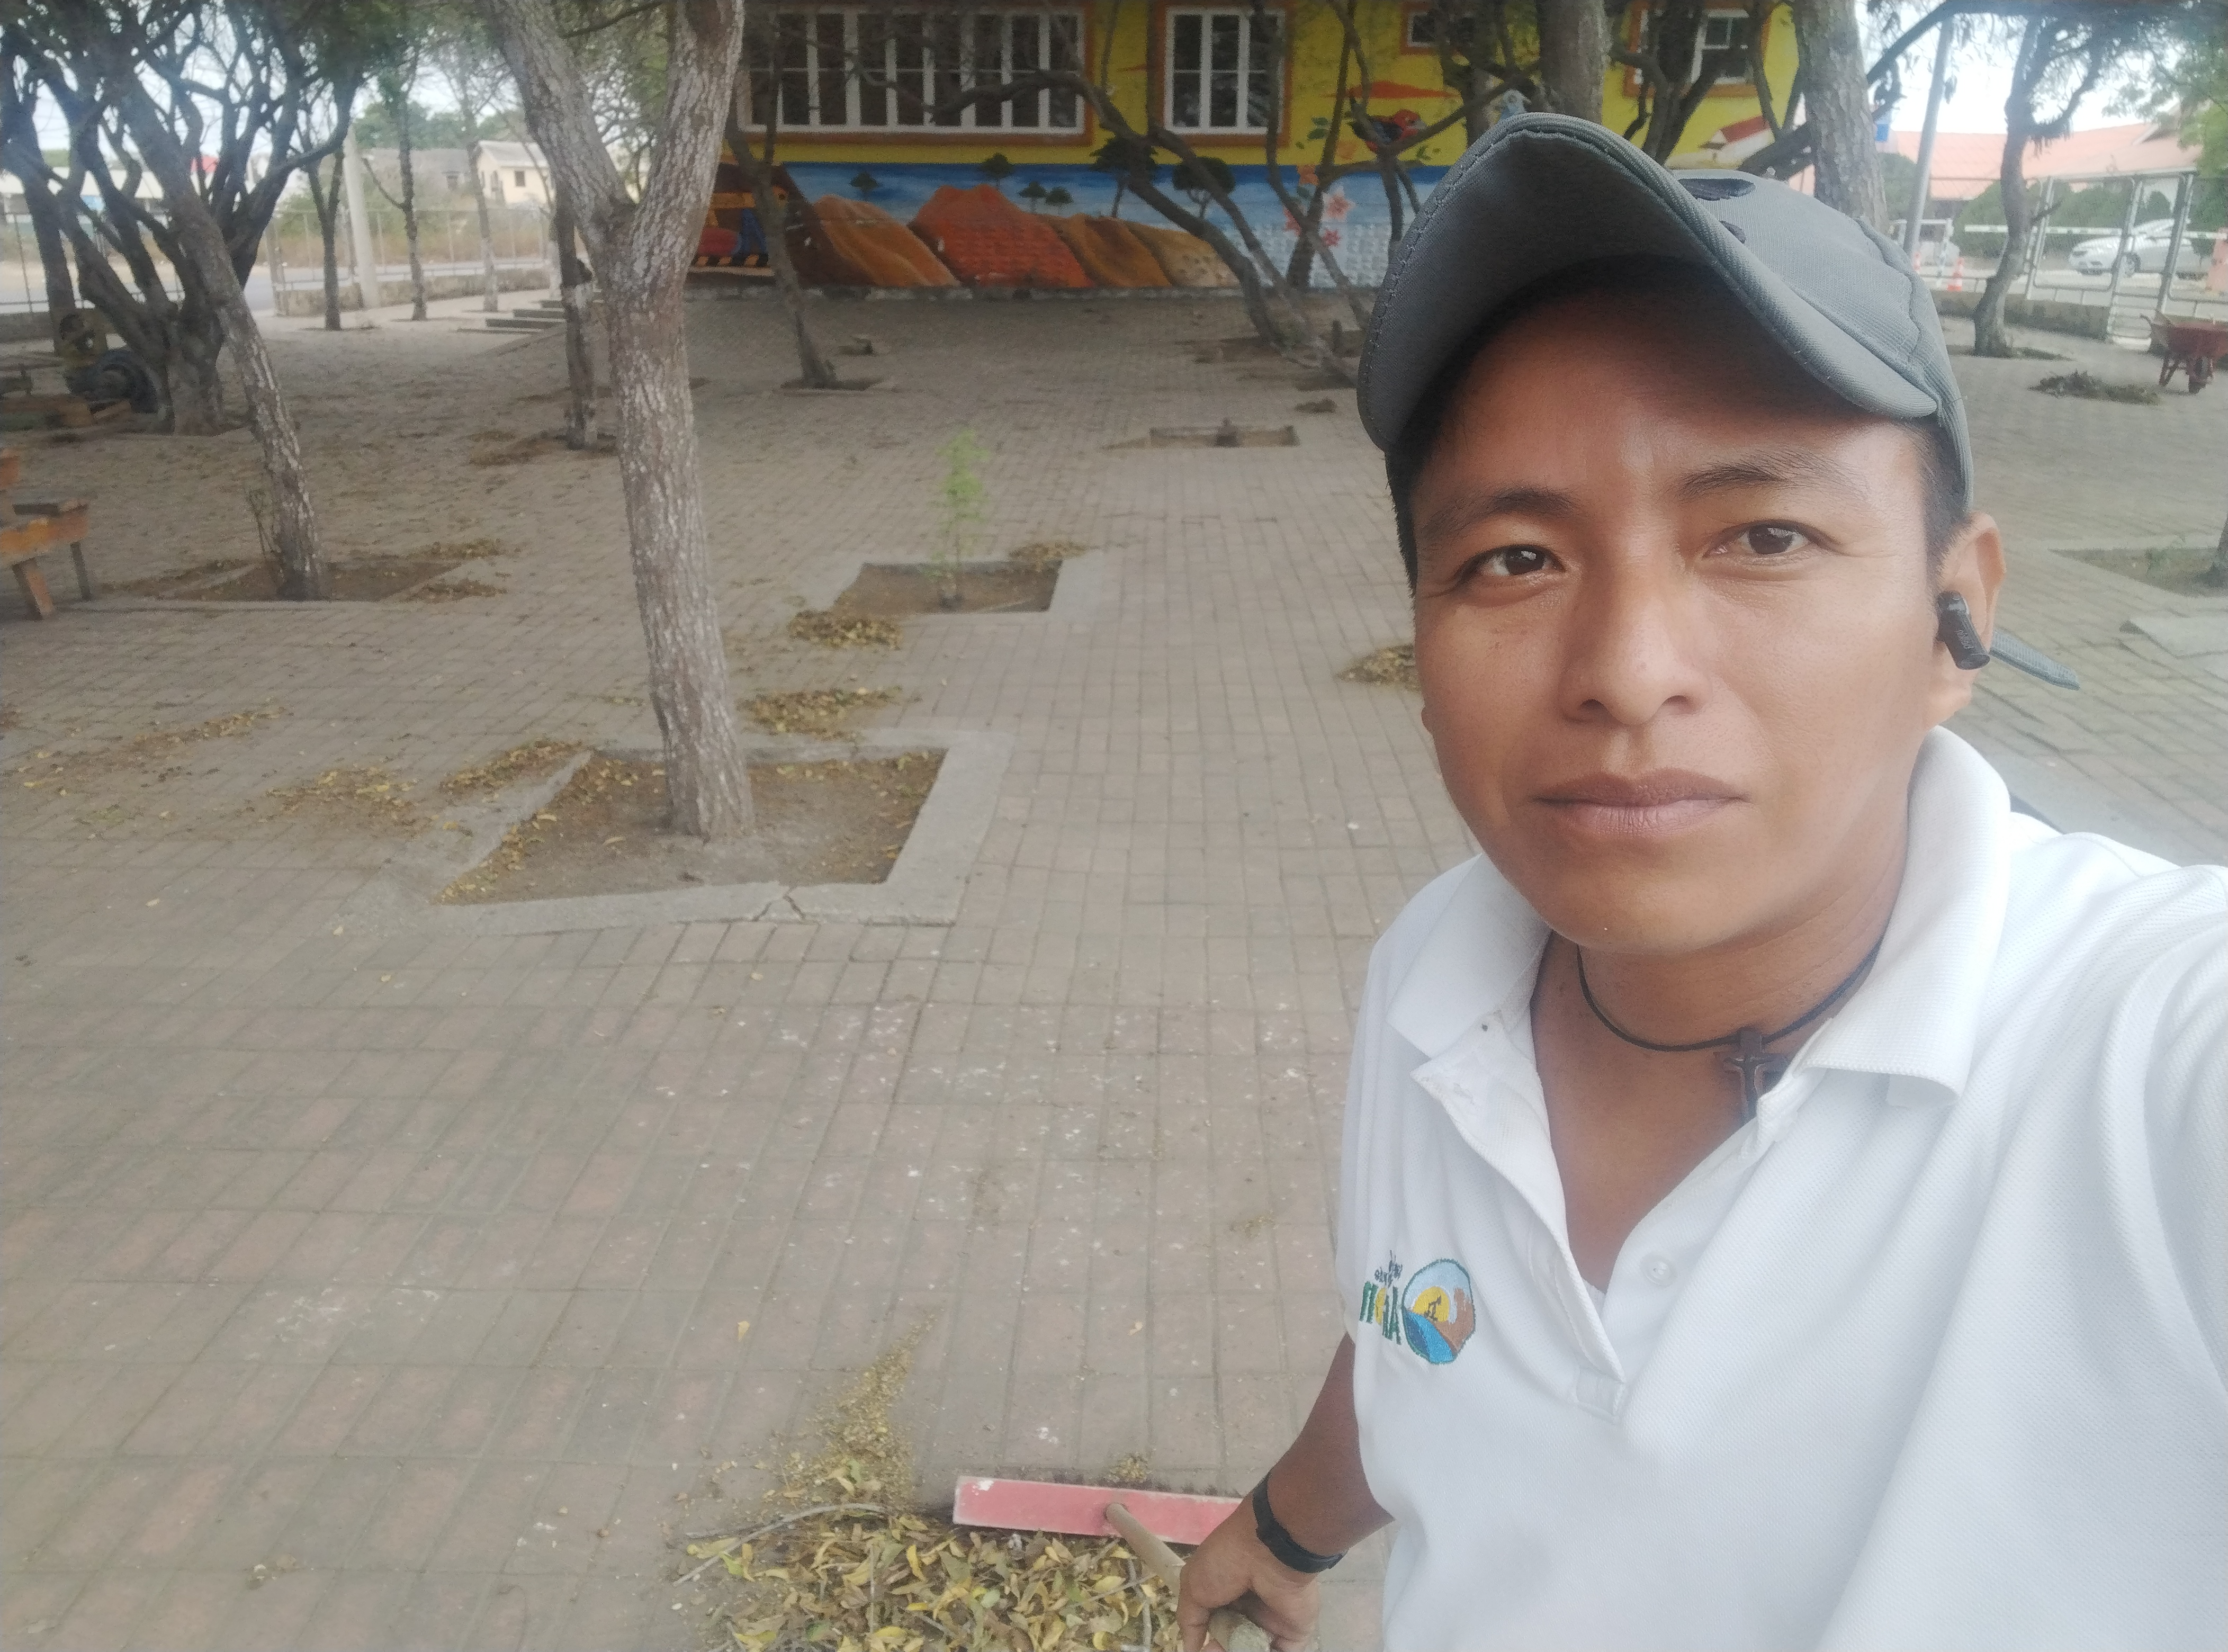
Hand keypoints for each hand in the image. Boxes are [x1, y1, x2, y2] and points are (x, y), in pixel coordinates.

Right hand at [1177, 1500, 1319, 1651]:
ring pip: (1253, 1647)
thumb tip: (1191, 1648)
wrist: (1269, 1551)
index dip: (1205, 1636)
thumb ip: (1190, 1620)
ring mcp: (1271, 1621)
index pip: (1215, 1623)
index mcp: (1227, 1593)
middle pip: (1233, 1638)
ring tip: (1222, 1650)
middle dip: (1219, 1647)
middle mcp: (1249, 1608)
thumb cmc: (1226, 1562)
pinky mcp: (1293, 1633)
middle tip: (1212, 1649)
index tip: (1200, 1645)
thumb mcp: (1193, 1585)